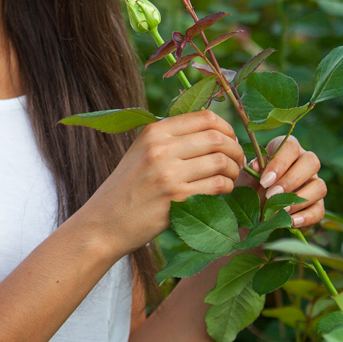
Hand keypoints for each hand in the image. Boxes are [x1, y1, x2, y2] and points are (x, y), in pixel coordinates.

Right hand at [82, 111, 244, 256]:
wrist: (104, 223)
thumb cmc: (127, 190)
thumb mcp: (141, 153)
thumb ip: (171, 140)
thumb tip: (214, 133)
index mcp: (154, 132)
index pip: (205, 117)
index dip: (227, 128)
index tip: (231, 141)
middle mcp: (161, 148)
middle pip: (217, 138)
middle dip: (236, 149)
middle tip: (238, 161)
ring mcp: (169, 174)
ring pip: (221, 162)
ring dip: (233, 171)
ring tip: (230, 178)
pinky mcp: (177, 199)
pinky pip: (217, 186)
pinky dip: (227, 188)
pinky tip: (223, 192)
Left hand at [241, 134, 325, 228]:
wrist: (251, 219)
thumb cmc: (249, 192)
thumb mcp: (245, 182)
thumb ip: (251, 173)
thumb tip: (257, 165)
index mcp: (285, 152)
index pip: (290, 146)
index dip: (280, 162)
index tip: (264, 181)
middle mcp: (303, 164)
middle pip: (311, 161)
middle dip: (291, 180)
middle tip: (271, 195)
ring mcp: (313, 185)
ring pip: (320, 186)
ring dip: (299, 199)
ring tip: (280, 210)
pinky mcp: (316, 206)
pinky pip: (319, 210)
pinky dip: (306, 217)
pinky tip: (290, 222)